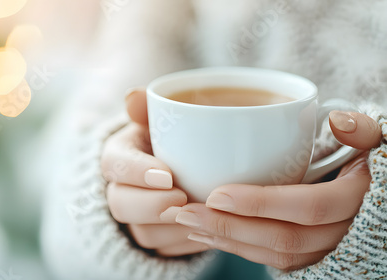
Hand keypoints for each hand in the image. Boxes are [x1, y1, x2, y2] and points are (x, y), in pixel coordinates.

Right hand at [101, 88, 208, 255]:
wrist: (187, 165)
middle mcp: (120, 189)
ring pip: (143, 233)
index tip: (167, 174)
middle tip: (184, 198)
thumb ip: (149, 106)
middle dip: (151, 206)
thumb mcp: (163, 118)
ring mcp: (136, 218)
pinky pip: (164, 252)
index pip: (113, 164)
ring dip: (173, 230)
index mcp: (119, 156)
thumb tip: (133, 96)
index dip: (136, 172)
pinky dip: (186, 245)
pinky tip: (207, 233)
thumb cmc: (174, 136)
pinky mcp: (154, 238)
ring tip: (203, 218)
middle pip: (120, 204)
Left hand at [175, 111, 381, 269]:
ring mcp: (328, 248)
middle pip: (284, 239)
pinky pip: (275, 260)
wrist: (376, 194)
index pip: (309, 207)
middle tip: (185, 213)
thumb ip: (362, 129)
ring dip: (228, 242)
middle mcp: (344, 232)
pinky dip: (240, 249)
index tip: (217, 194)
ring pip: (276, 254)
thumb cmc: (372, 160)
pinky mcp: (313, 254)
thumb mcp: (376, 140)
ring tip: (188, 225)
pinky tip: (210, 235)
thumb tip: (339, 121)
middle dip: (229, 228)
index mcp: (359, 200)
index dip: (261, 204)